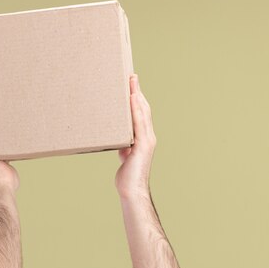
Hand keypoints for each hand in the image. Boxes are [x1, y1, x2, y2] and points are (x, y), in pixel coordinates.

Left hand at [115, 75, 156, 197]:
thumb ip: (124, 147)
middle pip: (144, 109)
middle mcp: (148, 137)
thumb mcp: (125, 157)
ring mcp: (147, 141)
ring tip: (131, 82)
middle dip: (138, 92)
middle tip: (131, 76)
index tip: (132, 85)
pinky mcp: (142, 146)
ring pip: (142, 113)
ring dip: (137, 96)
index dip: (138, 99)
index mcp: (144, 139)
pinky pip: (138, 124)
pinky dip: (135, 110)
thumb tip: (120, 143)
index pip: (142, 114)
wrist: (132, 190)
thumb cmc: (127, 176)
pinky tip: (131, 100)